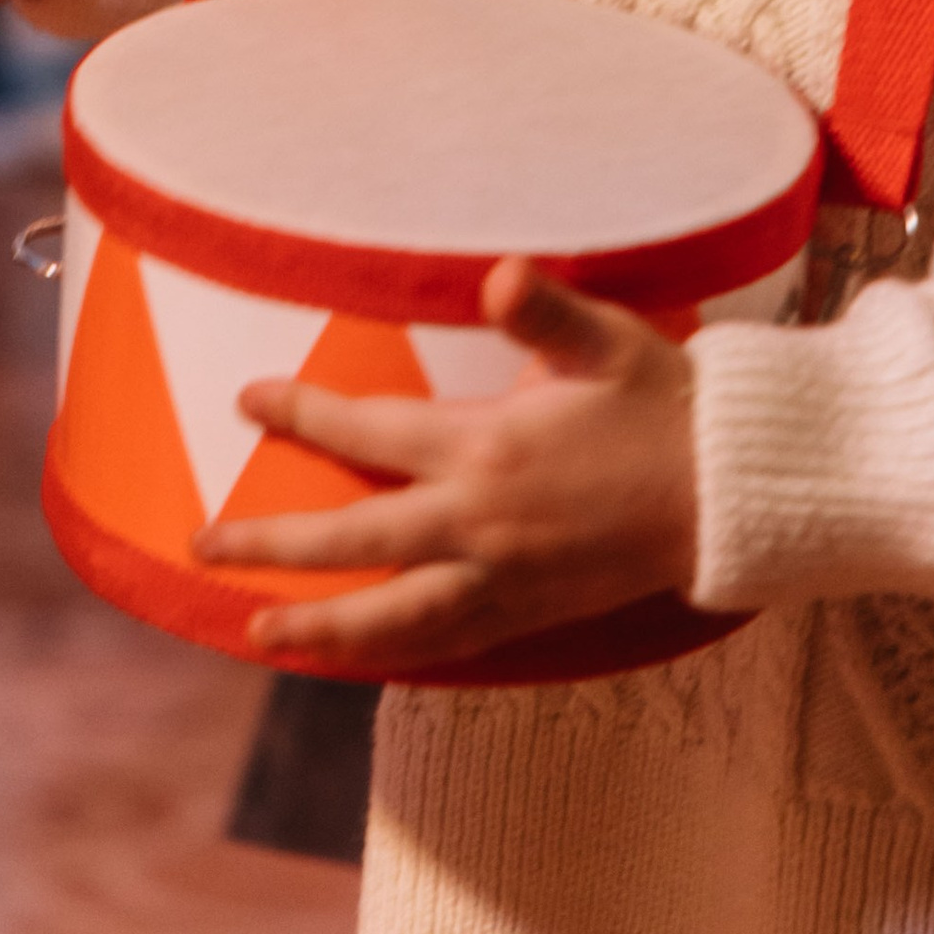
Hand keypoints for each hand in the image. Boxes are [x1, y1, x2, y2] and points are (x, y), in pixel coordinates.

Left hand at [194, 256, 698, 667]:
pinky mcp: (530, 614)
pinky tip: (360, 658)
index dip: (303, 414)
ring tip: (258, 631)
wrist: (729, 493)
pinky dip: (393, 654)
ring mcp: (502, 580)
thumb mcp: (609, 343)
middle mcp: (479, 526)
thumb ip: (546, 311)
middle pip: (353, 544)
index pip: (369, 433)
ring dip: (320, 627)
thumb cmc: (666, 406)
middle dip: (271, 543)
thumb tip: (500, 275)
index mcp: (486, 450)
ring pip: (391, 618)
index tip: (249, 402)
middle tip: (204, 542)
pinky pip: (445, 643)